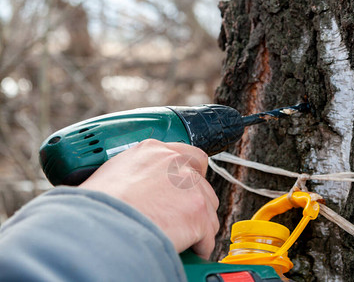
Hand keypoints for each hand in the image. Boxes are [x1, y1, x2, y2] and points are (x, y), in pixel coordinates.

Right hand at [79, 139, 219, 258]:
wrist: (101, 227)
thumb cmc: (97, 207)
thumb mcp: (113, 174)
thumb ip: (136, 173)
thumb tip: (140, 189)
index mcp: (153, 151)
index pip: (187, 155)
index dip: (190, 175)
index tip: (186, 189)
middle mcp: (175, 163)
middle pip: (202, 183)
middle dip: (196, 201)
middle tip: (183, 216)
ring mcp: (190, 187)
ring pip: (209, 209)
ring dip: (199, 225)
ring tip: (180, 237)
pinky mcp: (198, 212)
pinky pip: (208, 236)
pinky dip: (199, 247)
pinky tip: (184, 250)